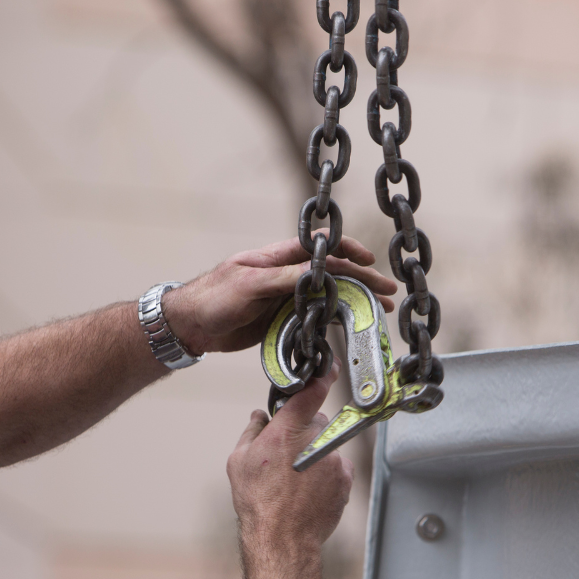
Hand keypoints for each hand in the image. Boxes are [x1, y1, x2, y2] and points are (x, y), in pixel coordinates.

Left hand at [161, 235, 397, 355]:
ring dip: (354, 303)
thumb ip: (284, 278)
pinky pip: (315, 318)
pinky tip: (352, 328)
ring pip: (328, 296)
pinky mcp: (283, 318)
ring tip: (379, 313)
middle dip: (362, 281)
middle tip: (388, 294)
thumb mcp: (249, 284)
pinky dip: (335, 322)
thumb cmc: (213, 297)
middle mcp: (287, 275)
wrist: (190, 326)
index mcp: (279, 257)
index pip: (322, 249)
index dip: (349, 253)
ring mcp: (286, 297)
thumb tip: (318, 273)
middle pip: (333, 273)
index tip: (370, 263)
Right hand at [227, 369, 353, 550]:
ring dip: (315, 455)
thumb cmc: (259, 502)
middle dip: (303, 431)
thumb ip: (251, 431)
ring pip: (326, 445)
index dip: (321, 375)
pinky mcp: (345, 479)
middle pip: (316, 421)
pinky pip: (337, 466)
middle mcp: (316, 440)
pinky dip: (326, 473)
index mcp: (288, 429)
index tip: (326, 368)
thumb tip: (258, 417)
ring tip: (296, 480)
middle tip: (286, 454)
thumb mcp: (239, 461)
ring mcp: (334, 460)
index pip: (312, 390)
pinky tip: (308, 489)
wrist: (282, 538)